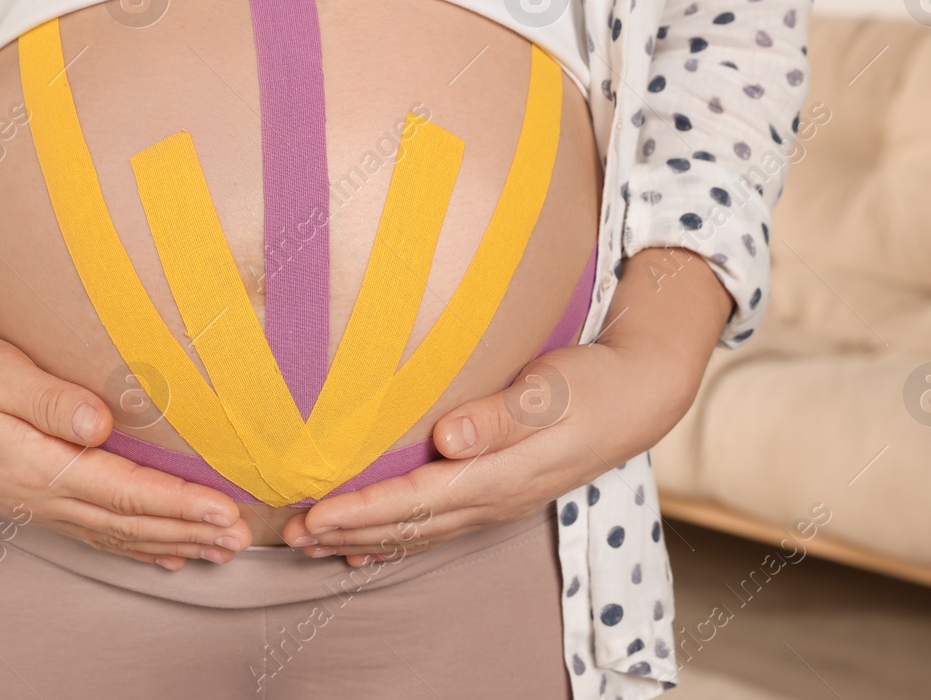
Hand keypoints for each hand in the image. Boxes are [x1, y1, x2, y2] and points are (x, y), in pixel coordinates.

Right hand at [0, 255, 253, 569]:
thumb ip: (48, 398)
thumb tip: (99, 424)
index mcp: (35, 465)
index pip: (122, 491)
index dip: (177, 504)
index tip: (224, 509)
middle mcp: (39, 495)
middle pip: (127, 521)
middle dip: (188, 530)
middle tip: (240, 539)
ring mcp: (34, 502)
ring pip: (115, 532)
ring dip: (171, 542)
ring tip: (220, 551)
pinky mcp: (32, 497)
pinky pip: (94, 532)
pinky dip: (136, 545)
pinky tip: (167, 554)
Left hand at [278, 246, 732, 564]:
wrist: (639, 396)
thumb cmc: (592, 383)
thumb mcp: (551, 390)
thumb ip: (500, 416)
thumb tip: (449, 438)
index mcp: (501, 474)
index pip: (417, 500)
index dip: (363, 510)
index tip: (315, 513)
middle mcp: (495, 498)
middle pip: (409, 525)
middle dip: (348, 533)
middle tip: (290, 536)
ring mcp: (497, 502)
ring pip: (420, 532)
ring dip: (364, 539)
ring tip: (312, 543)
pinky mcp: (499, 493)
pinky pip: (437, 526)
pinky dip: (397, 538)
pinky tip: (367, 547)